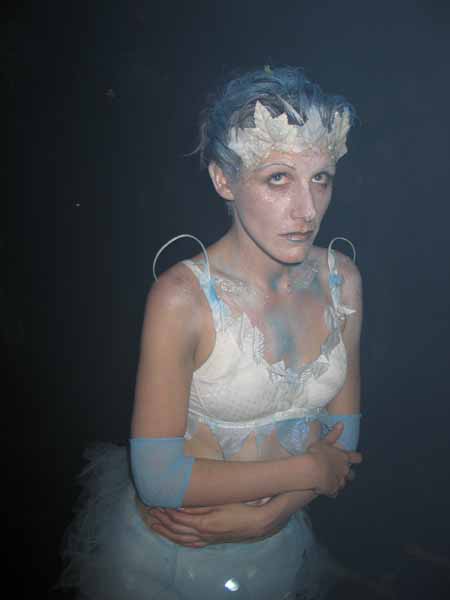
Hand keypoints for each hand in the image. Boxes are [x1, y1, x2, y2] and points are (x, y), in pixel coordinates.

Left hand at [147, 502, 271, 547]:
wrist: (256, 524)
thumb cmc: (240, 509)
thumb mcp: (219, 503)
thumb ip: (200, 505)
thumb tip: (180, 504)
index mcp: (204, 524)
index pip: (178, 518)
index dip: (165, 511)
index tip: (155, 501)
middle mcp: (202, 534)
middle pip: (176, 529)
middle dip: (161, 520)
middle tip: (149, 511)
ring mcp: (206, 539)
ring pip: (181, 538)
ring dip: (166, 531)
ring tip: (154, 523)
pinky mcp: (211, 540)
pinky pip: (191, 543)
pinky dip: (179, 540)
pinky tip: (174, 536)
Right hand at [307, 422, 361, 496]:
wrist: (312, 470)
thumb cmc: (317, 453)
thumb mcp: (323, 441)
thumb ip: (333, 434)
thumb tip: (342, 423)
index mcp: (344, 457)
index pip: (356, 457)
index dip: (356, 457)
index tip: (356, 457)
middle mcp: (345, 470)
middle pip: (351, 474)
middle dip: (348, 474)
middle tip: (340, 471)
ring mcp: (339, 481)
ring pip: (343, 484)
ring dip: (338, 482)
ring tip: (331, 481)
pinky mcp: (333, 490)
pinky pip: (334, 492)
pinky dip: (331, 490)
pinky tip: (325, 489)